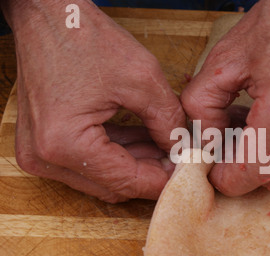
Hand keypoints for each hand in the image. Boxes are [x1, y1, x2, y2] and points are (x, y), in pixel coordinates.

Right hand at [2, 0, 185, 202]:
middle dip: (150, 174)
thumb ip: (167, 122)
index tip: (189, 173)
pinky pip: (89, 162)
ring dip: (136, 165)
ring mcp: (40, 153)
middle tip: (180, 159)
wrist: (47, 16)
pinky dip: (118, 154)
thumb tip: (180, 150)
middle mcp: (45, 157)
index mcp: (64, 144)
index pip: (126, 182)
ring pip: (102, 177)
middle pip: (113, 186)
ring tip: (166, 146)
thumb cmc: (84, 38)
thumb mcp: (142, 79)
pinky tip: (144, 140)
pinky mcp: (44, 144)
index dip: (163, 181)